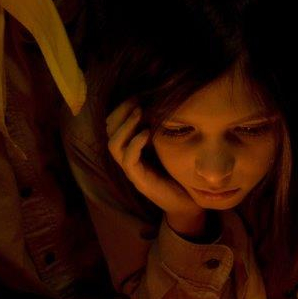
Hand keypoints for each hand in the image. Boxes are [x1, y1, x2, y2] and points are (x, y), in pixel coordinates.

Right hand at [107, 100, 205, 235]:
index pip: (113, 125)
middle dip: (121, 112)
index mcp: (132, 149)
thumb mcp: (170, 145)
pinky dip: (135, 144)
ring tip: (139, 112)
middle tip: (136, 99)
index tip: (137, 95)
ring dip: (125, 126)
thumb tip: (164, 102)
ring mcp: (132, 171)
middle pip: (109, 131)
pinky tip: (146, 133)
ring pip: (114, 145)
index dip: (122, 108)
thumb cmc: (180, 173)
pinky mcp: (139, 181)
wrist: (188, 204)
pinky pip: (128, 160)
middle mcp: (128, 159)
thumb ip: (162, 129)